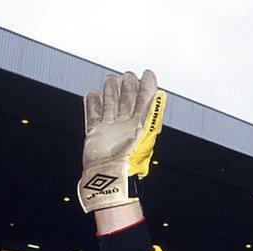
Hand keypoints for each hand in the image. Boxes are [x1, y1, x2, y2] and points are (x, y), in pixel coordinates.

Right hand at [77, 70, 165, 212]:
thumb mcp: (145, 130)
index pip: (145, 100)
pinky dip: (92, 104)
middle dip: (128, 87)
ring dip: (110, 92)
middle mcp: (126, 126)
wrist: (109, 175)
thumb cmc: (130, 157)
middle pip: (127, 101)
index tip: (147, 73)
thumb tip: (161, 92)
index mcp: (141, 124)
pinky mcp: (95, 134)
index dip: (147, 86)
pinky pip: (93, 116)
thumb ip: (152, 109)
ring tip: (110, 79)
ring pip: (110, 105)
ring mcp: (110, 130)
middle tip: (127, 74)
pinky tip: (92, 95)